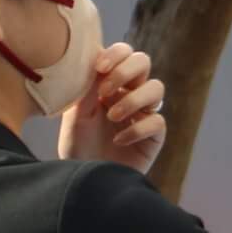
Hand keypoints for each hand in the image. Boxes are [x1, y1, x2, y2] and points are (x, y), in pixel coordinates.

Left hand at [57, 44, 166, 173]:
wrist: (86, 179)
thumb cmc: (77, 145)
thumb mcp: (75, 113)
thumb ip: (87, 87)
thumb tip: (97, 60)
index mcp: (110, 81)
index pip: (123, 53)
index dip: (116, 54)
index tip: (99, 67)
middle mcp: (130, 92)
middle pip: (143, 62)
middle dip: (126, 71)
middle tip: (105, 91)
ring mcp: (144, 113)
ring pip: (157, 88)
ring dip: (133, 99)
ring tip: (112, 117)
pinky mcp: (155, 135)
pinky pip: (156, 121)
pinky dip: (136, 129)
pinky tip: (118, 140)